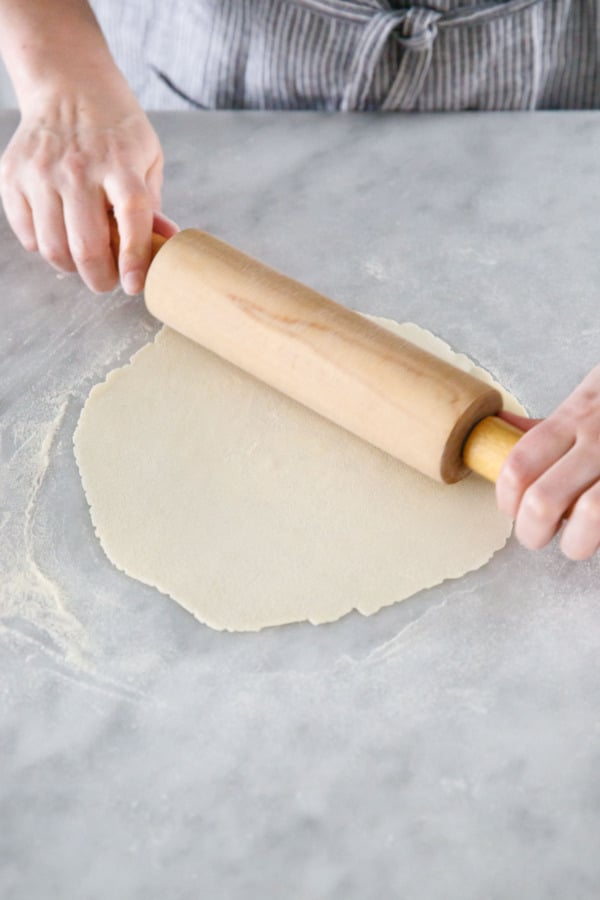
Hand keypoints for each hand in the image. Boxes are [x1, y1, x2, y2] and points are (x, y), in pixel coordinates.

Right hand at [0, 74, 176, 293]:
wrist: (66, 83)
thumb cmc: (114, 127)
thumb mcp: (147, 156)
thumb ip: (152, 204)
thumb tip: (164, 245)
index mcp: (119, 163)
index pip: (131, 218)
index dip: (135, 259)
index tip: (135, 284)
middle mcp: (78, 168)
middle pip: (86, 246)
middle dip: (100, 279)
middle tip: (108, 281)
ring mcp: (41, 172)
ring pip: (53, 248)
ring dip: (71, 268)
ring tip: (84, 259)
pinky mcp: (13, 176)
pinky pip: (27, 234)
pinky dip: (44, 247)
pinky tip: (59, 234)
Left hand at [496, 364, 599, 559]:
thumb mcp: (590, 395)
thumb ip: (549, 424)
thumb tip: (502, 427)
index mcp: (574, 417)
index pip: (519, 466)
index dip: (506, 500)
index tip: (512, 509)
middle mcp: (599, 439)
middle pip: (543, 501)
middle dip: (532, 532)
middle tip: (537, 535)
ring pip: (590, 516)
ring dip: (577, 542)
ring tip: (577, 542)